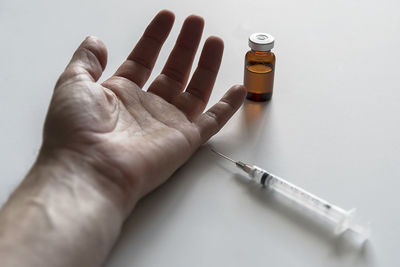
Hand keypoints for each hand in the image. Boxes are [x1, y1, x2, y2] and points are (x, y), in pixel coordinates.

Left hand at [43, 10, 245, 210]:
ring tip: (214, 42)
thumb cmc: (77, 131)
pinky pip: (213, 121)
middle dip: (185, 46)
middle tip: (196, 23)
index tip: (168, 17)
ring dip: (206, 66)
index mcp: (122, 93)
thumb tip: (95, 41)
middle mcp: (147, 106)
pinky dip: (228, 107)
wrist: (92, 171)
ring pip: (195, 90)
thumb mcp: (73, 84)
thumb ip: (86, 60)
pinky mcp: (185, 140)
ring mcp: (168, 123)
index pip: (144, 58)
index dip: (156, 37)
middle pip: (173, 70)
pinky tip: (238, 89)